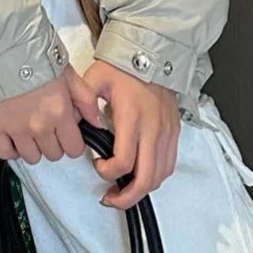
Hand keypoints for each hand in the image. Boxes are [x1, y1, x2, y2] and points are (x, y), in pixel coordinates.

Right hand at [0, 62, 105, 164]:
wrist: (3, 46)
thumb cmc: (37, 57)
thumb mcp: (69, 74)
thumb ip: (86, 100)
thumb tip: (97, 123)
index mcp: (60, 113)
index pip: (74, 148)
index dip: (73, 141)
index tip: (68, 132)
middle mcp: (39, 126)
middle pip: (54, 154)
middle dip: (54, 143)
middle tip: (49, 126)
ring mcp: (16, 130)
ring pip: (32, 157)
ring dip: (34, 147)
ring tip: (31, 130)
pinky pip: (6, 154)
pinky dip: (12, 149)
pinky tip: (15, 137)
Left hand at [78, 60, 179, 208]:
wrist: (151, 53)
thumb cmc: (122, 67)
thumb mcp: (95, 78)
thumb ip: (83, 102)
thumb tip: (78, 127)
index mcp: (132, 115)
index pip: (124, 160)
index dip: (108, 172)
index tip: (97, 165)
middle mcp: (153, 127)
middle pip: (147, 177)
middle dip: (128, 196)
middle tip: (111, 198)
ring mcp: (167, 131)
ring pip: (161, 175)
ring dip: (142, 190)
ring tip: (123, 192)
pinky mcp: (174, 132)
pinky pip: (169, 164)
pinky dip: (155, 177)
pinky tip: (140, 176)